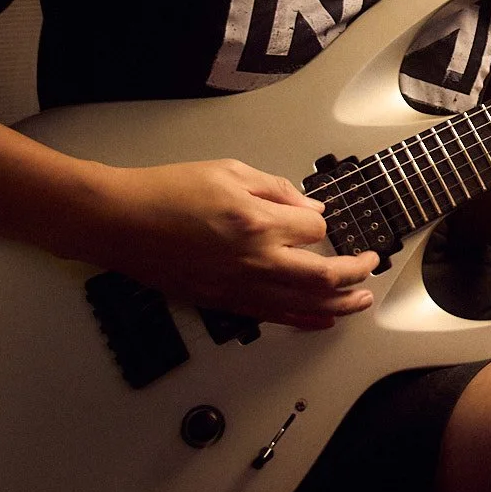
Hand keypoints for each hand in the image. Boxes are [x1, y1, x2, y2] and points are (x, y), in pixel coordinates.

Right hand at [78, 159, 378, 328]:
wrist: (120, 222)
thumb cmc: (165, 192)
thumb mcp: (228, 171)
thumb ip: (275, 189)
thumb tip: (307, 207)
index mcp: (258, 222)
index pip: (313, 229)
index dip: (321, 222)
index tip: (319, 218)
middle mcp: (255, 260)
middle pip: (324, 275)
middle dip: (355, 272)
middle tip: (370, 266)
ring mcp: (239, 286)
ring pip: (305, 303)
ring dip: (340, 303)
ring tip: (361, 301)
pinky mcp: (223, 302)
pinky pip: (274, 316)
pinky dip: (304, 320)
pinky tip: (321, 320)